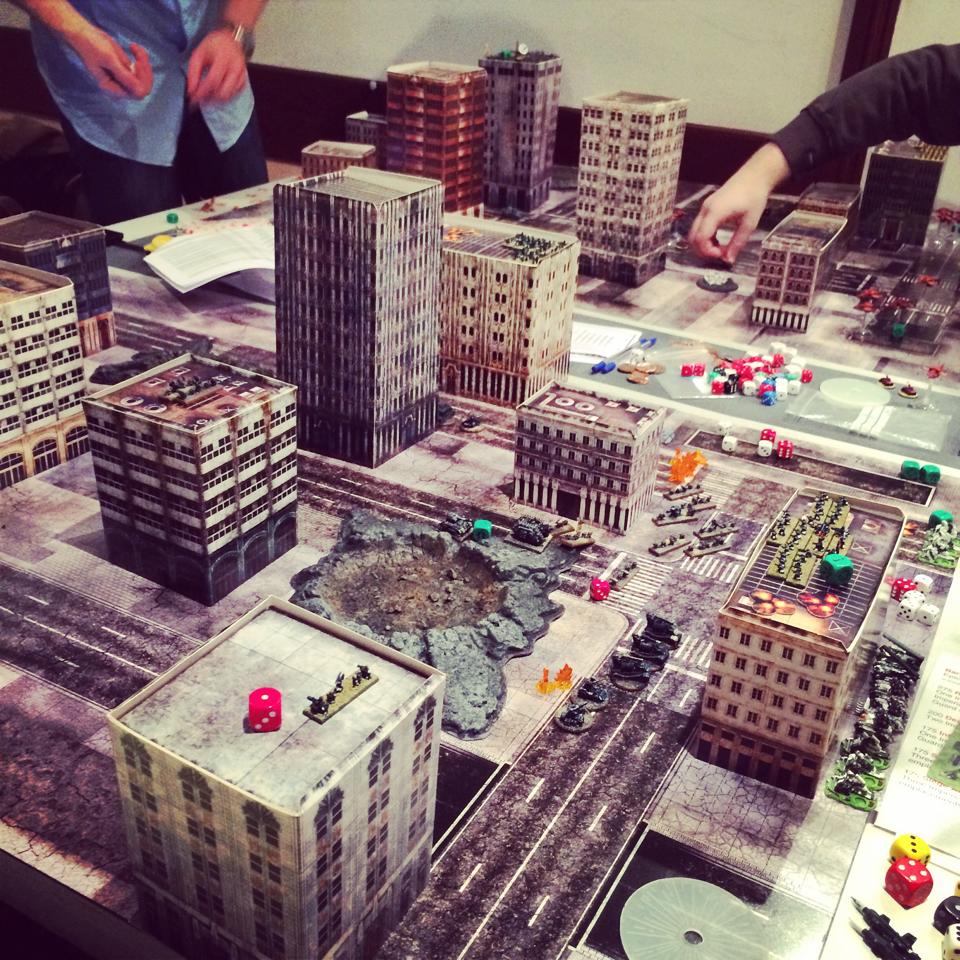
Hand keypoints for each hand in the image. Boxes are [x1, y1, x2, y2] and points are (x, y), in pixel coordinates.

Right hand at [70, 27, 152, 97]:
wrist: (83, 34)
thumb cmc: (91, 45)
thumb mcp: (109, 59)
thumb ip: (124, 75)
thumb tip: (140, 92)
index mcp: (113, 88)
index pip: (137, 93)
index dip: (142, 80)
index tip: (137, 63)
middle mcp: (119, 86)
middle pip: (144, 86)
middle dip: (145, 70)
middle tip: (137, 53)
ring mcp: (123, 78)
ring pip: (144, 77)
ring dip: (144, 61)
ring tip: (133, 47)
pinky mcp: (125, 69)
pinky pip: (141, 68)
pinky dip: (141, 57)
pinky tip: (133, 46)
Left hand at [187, 29, 248, 104]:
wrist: (231, 38)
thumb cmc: (213, 45)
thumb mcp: (198, 54)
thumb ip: (193, 72)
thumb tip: (191, 91)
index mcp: (223, 58)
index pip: (213, 81)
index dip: (202, 92)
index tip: (194, 98)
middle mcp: (235, 67)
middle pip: (223, 92)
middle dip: (210, 99)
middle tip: (200, 100)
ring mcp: (241, 74)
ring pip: (229, 95)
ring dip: (217, 100)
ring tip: (207, 98)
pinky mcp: (244, 79)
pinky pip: (235, 94)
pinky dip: (225, 97)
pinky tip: (218, 93)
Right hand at [688, 142, 789, 263]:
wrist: (755, 176)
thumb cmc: (754, 197)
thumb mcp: (749, 223)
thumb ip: (737, 243)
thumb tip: (729, 260)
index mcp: (715, 212)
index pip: (701, 238)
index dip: (708, 251)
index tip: (722, 255)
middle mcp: (705, 210)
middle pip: (693, 237)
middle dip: (703, 250)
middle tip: (719, 254)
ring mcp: (704, 208)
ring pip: (694, 232)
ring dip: (703, 244)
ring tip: (720, 247)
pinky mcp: (707, 207)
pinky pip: (699, 226)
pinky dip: (705, 236)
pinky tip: (717, 239)